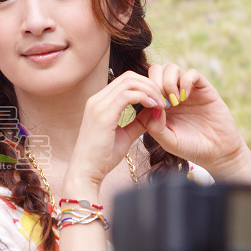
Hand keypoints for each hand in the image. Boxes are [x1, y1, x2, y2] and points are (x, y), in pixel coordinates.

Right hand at [65, 71, 162, 192]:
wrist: (85, 173)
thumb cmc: (102, 159)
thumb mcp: (124, 136)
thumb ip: (138, 123)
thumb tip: (154, 113)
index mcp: (99, 103)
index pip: (125, 81)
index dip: (145, 86)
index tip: (160, 100)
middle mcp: (97, 100)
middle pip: (128, 77)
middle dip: (150, 84)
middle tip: (165, 99)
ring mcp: (98, 105)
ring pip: (130, 82)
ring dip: (150, 90)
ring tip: (162, 104)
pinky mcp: (103, 115)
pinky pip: (128, 95)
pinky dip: (145, 97)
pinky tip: (155, 108)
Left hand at [141, 63, 250, 182]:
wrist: (218, 151)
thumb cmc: (191, 147)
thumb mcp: (168, 141)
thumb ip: (155, 127)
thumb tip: (152, 107)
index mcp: (159, 105)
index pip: (145, 85)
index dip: (144, 92)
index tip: (151, 108)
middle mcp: (171, 94)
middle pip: (155, 71)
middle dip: (154, 83)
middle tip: (162, 102)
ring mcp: (187, 90)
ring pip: (171, 68)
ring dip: (168, 82)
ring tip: (175, 102)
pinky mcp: (203, 88)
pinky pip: (191, 73)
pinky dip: (185, 81)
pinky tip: (185, 98)